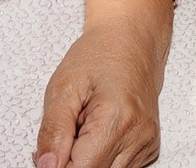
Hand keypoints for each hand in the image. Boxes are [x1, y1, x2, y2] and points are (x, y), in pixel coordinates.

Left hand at [35, 18, 165, 167]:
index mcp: (118, 119)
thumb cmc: (99, 55)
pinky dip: (100, 157)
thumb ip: (53, 132)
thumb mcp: (63, 86)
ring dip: (87, 159)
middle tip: (66, 130)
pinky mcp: (149, 148)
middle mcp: (139, 136)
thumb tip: (46, 167)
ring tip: (83, 126)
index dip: (57, 166)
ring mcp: (147, 144)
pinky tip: (97, 132)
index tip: (48, 151)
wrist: (132, 40)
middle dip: (71, 162)